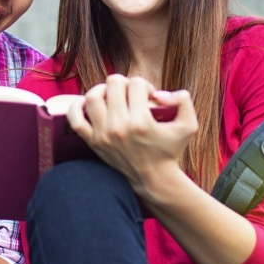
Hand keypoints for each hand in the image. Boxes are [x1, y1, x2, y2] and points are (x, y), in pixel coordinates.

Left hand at [66, 74, 198, 191]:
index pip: (136, 84)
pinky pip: (75, 119)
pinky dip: (77, 108)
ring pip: (93, 97)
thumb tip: (159, 93)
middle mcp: (120, 127)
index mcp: (141, 122)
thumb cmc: (170, 150)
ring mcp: (103, 135)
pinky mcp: (93, 142)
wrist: (154, 179)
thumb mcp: (188, 125)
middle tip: (130, 95)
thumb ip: (183, 101)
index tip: (149, 97)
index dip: (145, 85)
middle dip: (124, 84)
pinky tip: (87, 105)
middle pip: (113, 85)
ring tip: (112, 96)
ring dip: (102, 90)